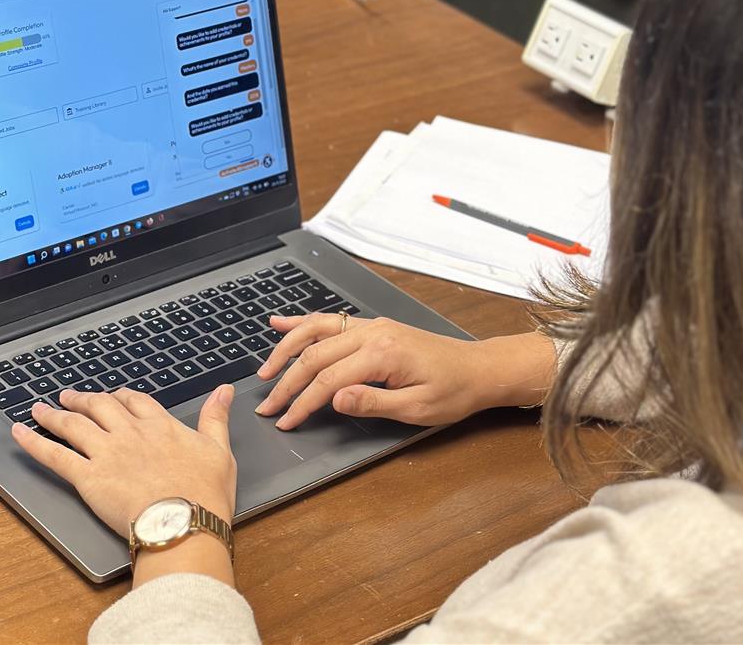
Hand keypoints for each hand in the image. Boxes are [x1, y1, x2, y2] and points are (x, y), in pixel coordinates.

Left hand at [11, 385, 236, 536]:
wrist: (183, 522)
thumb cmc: (205, 493)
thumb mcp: (219, 449)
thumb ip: (215, 418)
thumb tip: (223, 391)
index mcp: (160, 426)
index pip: (136, 401)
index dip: (121, 397)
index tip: (113, 395)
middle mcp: (130, 432)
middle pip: (100, 407)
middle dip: (83, 400)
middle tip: (68, 397)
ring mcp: (106, 452)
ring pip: (74, 425)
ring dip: (54, 414)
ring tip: (39, 409)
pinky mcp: (88, 477)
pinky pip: (55, 455)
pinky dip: (34, 442)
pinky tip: (19, 433)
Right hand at [255, 313, 555, 430]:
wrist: (478, 369)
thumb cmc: (452, 393)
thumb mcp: (417, 409)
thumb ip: (372, 402)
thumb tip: (333, 399)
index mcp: (380, 354)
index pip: (327, 381)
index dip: (302, 403)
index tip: (284, 421)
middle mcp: (370, 332)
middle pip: (315, 355)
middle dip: (286, 381)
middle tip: (266, 406)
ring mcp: (370, 325)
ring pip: (316, 331)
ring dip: (287, 349)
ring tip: (264, 371)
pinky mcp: (371, 326)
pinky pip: (330, 321)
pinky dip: (303, 323)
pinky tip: (280, 323)